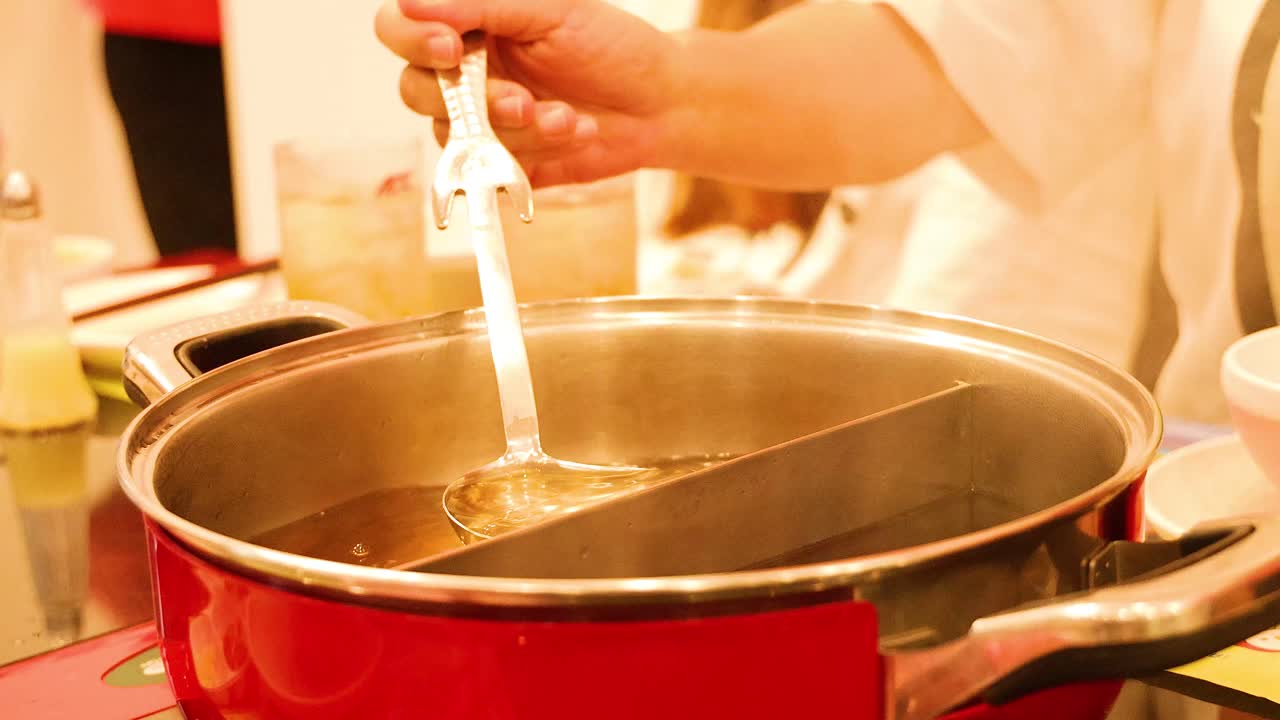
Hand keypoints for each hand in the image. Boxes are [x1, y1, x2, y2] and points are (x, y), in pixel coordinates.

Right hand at [375, 0, 681, 186]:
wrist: (659, 103)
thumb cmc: (609, 45)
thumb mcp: (550, 9)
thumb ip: (481, 4)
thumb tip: (412, 4)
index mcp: (468, 26)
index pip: (400, 28)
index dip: (412, 39)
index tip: (450, 48)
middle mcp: (464, 74)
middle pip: (414, 90)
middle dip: (472, 101)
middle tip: (520, 101)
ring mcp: (480, 123)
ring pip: (454, 137)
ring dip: (515, 130)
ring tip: (566, 116)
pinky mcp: (501, 163)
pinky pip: (489, 169)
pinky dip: (536, 152)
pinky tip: (574, 132)